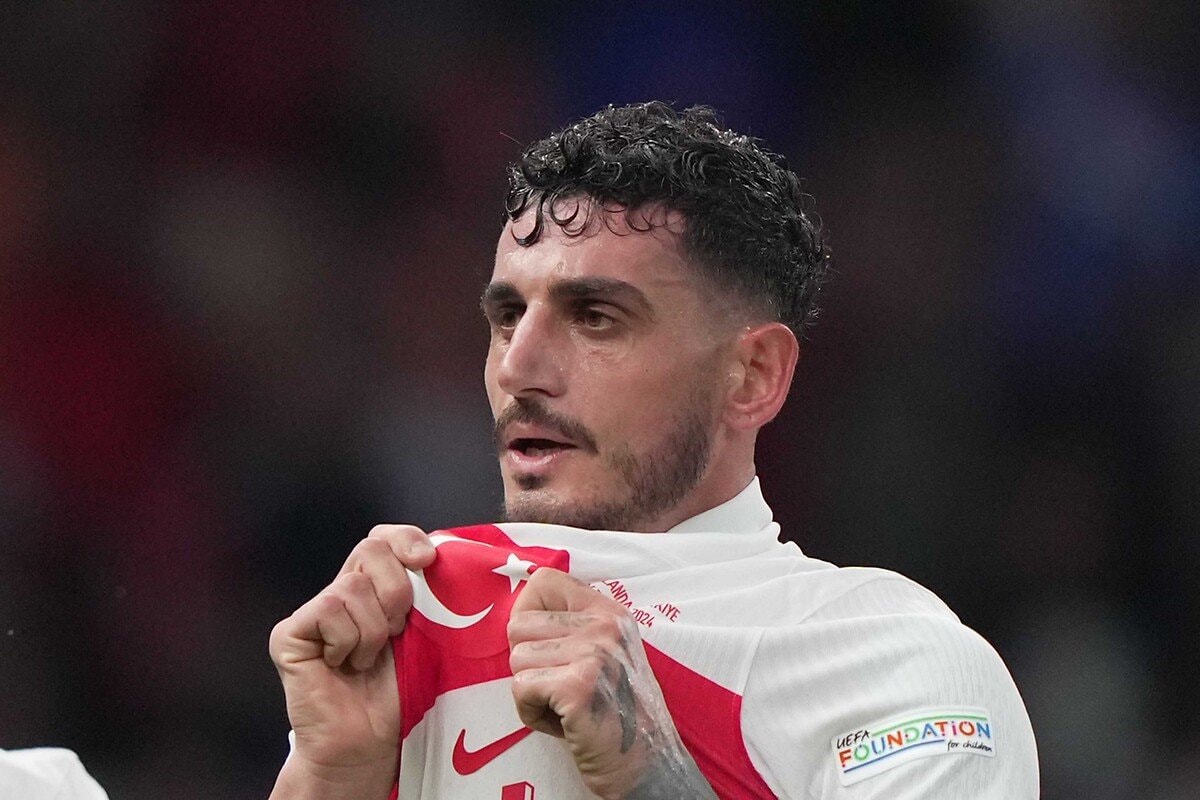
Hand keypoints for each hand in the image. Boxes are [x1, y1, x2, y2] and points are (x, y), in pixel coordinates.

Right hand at [268, 525, 435, 798]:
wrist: (369, 742)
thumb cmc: (400, 691)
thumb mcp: (424, 632)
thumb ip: (425, 594)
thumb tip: (440, 556)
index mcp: (374, 587)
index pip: (384, 537)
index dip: (406, 539)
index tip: (427, 560)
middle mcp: (341, 592)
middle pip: (371, 550)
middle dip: (397, 591)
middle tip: (398, 631)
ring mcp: (312, 611)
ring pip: (354, 588)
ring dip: (374, 631)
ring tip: (368, 660)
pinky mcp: (290, 633)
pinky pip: (329, 611)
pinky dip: (348, 641)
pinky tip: (344, 665)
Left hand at [507, 569, 715, 799]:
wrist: (647, 763)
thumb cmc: (613, 713)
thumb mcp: (604, 653)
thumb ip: (571, 626)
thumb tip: (516, 612)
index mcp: (609, 611)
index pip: (544, 581)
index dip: (527, 613)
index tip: (541, 645)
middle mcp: (605, 625)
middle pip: (519, 624)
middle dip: (528, 663)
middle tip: (558, 687)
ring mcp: (594, 654)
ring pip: (517, 659)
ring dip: (531, 692)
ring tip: (563, 706)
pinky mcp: (578, 686)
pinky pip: (520, 688)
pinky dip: (532, 713)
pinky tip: (562, 723)